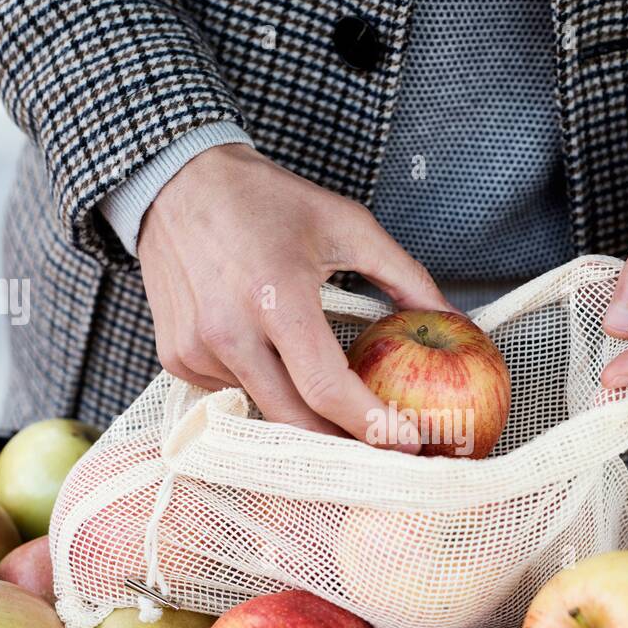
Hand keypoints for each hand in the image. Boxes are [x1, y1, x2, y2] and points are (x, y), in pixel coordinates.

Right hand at [137, 144, 449, 444]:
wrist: (178, 182)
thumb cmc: (267, 200)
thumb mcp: (347, 225)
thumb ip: (406, 276)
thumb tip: (450, 319)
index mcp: (277, 296)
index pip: (327, 388)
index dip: (370, 424)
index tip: (406, 442)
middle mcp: (230, 331)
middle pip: (294, 420)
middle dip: (342, 442)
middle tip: (380, 446)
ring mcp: (196, 350)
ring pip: (264, 408)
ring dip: (301, 408)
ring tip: (324, 386)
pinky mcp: (176, 358)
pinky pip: (231, 393)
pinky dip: (261, 385)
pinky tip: (268, 352)